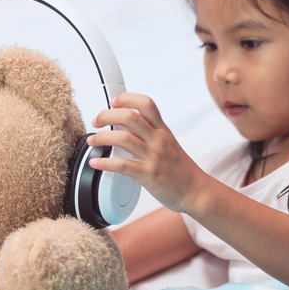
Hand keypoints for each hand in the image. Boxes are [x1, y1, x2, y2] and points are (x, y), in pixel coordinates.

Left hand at [87, 92, 207, 213]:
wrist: (196, 190)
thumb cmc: (180, 169)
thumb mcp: (168, 144)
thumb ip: (149, 134)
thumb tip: (124, 127)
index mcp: (162, 130)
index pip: (146, 104)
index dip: (127, 98)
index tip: (113, 101)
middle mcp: (158, 140)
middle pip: (129, 117)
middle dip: (107, 115)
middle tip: (96, 121)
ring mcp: (153, 157)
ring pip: (123, 139)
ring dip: (102, 137)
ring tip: (92, 140)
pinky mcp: (148, 174)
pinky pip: (122, 165)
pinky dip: (105, 163)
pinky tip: (95, 162)